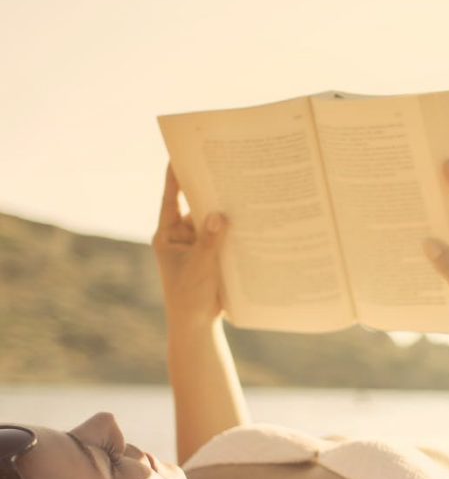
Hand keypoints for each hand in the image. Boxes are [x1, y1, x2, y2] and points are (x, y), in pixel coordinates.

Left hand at [152, 165, 227, 325]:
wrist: (196, 325)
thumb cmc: (190, 297)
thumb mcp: (200, 267)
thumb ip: (209, 241)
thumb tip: (219, 214)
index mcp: (167, 235)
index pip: (170, 198)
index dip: (174, 176)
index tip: (179, 153)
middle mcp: (181, 237)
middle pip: (194, 206)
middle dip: (208, 191)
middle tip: (223, 168)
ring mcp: (197, 246)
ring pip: (211, 222)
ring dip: (224, 212)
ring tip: (242, 192)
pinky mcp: (212, 256)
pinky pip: (223, 237)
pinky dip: (233, 231)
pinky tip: (250, 220)